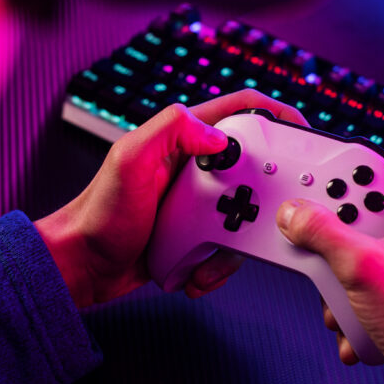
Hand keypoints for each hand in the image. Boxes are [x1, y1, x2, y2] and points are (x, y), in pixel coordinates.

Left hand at [36, 89, 308, 306]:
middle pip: (254, 170)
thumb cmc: (97, 213)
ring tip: (206, 254)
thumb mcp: (129, 159)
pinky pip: (228, 248)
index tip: (302, 132)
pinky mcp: (196, 234)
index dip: (275, 114)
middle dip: (260, 199)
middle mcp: (195, 167)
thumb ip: (171, 130)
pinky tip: (194, 272)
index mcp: (183, 138)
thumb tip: (217, 134)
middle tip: (256, 216)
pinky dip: (218, 265)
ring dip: (235, 244)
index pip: (240, 111)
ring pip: (245, 216)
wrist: (82, 266)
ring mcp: (197, 203)